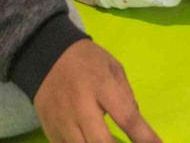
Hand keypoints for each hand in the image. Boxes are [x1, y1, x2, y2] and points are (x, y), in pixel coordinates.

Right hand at [34, 40, 161, 142]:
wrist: (45, 55)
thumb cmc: (86, 60)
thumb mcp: (113, 67)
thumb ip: (127, 95)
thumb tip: (136, 125)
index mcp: (102, 85)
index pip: (127, 117)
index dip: (145, 137)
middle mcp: (81, 106)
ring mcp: (62, 121)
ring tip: (108, 140)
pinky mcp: (50, 131)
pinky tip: (90, 140)